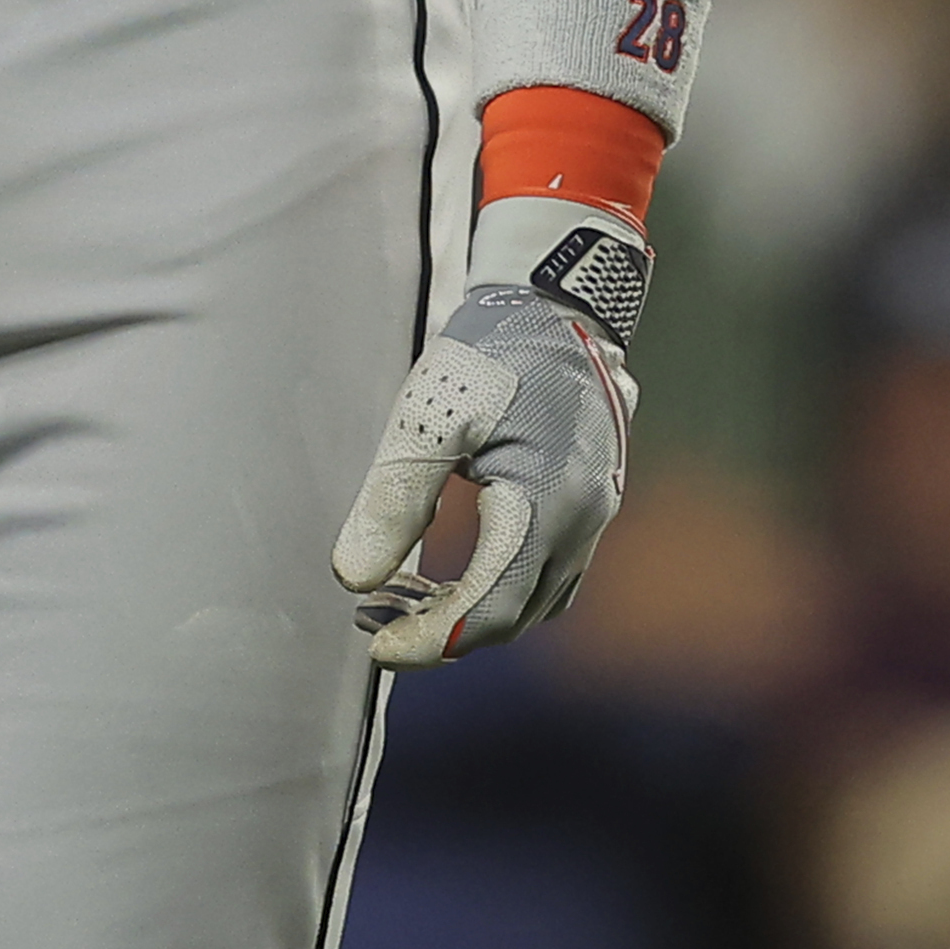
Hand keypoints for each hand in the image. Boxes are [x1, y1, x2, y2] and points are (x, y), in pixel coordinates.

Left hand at [331, 277, 635, 667]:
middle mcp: (584, 522)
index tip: (378, 647)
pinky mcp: (592, 502)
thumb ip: (393, 502)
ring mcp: (595, 514)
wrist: (558, 302)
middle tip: (377, 621)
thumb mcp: (429, 419)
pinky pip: (548, 571)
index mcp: (547, 505)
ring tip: (402, 596)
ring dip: (472, 612)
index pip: (490, 608)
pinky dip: (500, 586)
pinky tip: (451, 568)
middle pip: (514, 616)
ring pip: (535, 600)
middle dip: (444, 630)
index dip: (431, 639)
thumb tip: (354, 579)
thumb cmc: (492, 351)